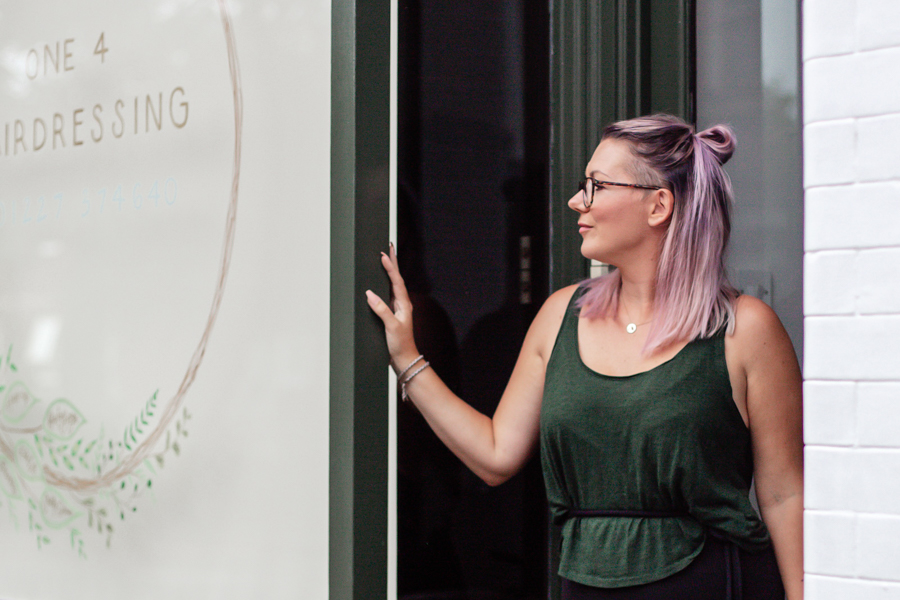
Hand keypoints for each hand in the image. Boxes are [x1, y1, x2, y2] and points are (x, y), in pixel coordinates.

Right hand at [365, 243, 419, 371]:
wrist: (404, 358)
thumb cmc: (401, 344)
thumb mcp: (391, 326)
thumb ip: (382, 310)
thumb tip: (370, 294)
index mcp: (404, 304)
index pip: (397, 281)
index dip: (390, 268)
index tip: (384, 255)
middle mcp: (402, 304)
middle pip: (397, 278)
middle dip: (393, 263)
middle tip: (388, 247)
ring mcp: (398, 308)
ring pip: (392, 285)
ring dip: (389, 271)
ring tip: (385, 258)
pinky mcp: (392, 314)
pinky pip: (387, 294)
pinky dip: (384, 284)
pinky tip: (379, 282)